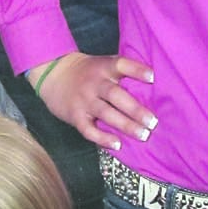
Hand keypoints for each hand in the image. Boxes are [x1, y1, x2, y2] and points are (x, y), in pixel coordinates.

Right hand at [30, 52, 155, 149]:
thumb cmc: (87, 72)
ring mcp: (84, 100)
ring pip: (106, 113)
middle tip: (153, 122)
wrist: (53, 74)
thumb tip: (153, 85)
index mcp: (103, 67)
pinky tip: (118, 144)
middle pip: (116, 95)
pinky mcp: (75, 116)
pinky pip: (89, 129)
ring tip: (143, 135)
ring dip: (125, 125)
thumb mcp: (102, 63)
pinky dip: (103, 138)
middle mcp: (94, 83)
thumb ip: (122, 71)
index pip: (121, 65)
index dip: (137, 70)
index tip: (153, 77)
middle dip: (135, 109)